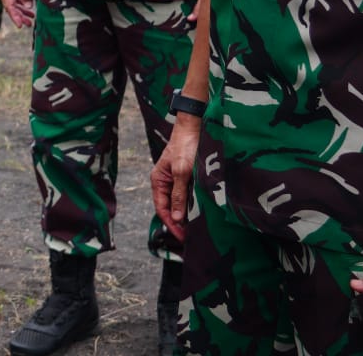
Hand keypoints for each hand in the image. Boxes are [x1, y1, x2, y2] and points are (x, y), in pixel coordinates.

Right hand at [0, 0, 35, 27]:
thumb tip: (28, 7)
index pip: (9, 6)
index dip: (15, 17)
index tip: (21, 25)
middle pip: (10, 6)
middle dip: (19, 15)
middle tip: (29, 24)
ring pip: (12, 2)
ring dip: (20, 10)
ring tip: (31, 17)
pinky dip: (20, 2)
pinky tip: (27, 6)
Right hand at [151, 120, 199, 240]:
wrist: (195, 127)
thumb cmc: (185, 146)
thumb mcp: (182, 172)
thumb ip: (178, 195)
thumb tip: (175, 218)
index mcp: (159, 181)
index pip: (162, 209)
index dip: (171, 224)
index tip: (184, 237)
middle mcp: (167, 182)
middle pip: (171, 208)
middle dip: (180, 223)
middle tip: (193, 237)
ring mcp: (178, 180)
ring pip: (181, 202)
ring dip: (188, 214)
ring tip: (199, 228)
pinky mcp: (189, 177)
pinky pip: (190, 195)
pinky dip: (195, 204)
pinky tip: (203, 211)